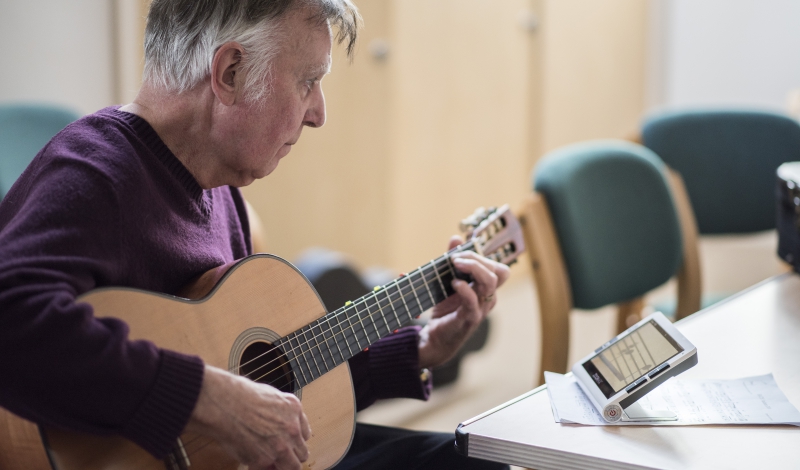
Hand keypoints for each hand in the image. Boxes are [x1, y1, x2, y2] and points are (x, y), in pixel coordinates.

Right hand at [186, 365, 311, 469]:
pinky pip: (268, 469)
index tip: (288, 442)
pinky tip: (253, 461)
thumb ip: (280, 413)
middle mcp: (292, 429)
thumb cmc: (239, 396)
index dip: (294, 439)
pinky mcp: (265, 459)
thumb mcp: (270, 396)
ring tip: (270, 462)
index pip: (304, 433)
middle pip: (302, 452)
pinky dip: (262, 468)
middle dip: (292, 454)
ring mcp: (281, 446)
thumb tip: (277, 425)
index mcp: (293, 409)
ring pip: (292, 466)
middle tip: (280, 455)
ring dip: (282, 465)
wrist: (224, 404)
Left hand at [417, 236, 510, 368]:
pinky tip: (454, 284)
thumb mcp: (447, 281)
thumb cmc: (445, 310)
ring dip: (474, 268)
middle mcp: (488, 298)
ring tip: (455, 264)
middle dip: (478, 259)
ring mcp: (481, 308)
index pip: (497, 267)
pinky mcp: (469, 318)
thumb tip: (456, 238)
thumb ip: (454, 260)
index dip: (483, 254)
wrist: (435, 338)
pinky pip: (473, 301)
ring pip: (491, 282)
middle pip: (499, 272)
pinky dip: (465, 289)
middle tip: (456, 258)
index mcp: (486, 289)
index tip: (460, 249)